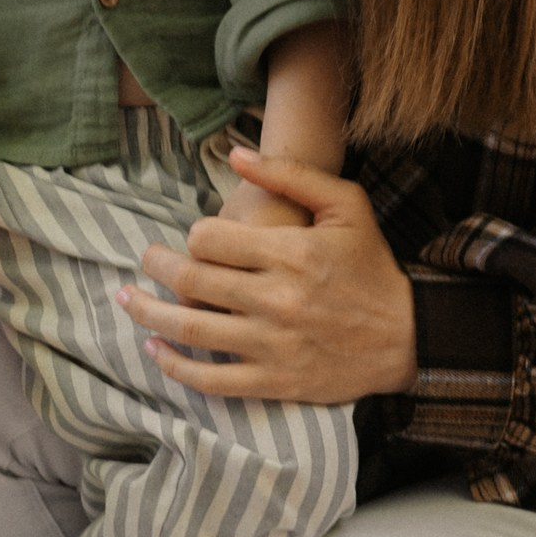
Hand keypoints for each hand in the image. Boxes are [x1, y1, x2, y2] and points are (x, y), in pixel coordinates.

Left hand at [117, 148, 418, 406]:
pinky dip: (175, 366)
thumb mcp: (345, 205)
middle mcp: (276, 299)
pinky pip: (210, 380)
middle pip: (192, 281)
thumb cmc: (370, 265)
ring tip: (128, 300)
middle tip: (143, 259)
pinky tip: (155, 349)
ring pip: (191, 330)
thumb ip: (291, 175)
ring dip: (149, 314)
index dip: (194, 235)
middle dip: (156, 266)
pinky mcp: (273, 382)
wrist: (406, 336)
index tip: (195, 238)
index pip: (210, 239)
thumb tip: (235, 154)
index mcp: (291, 252)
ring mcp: (272, 345)